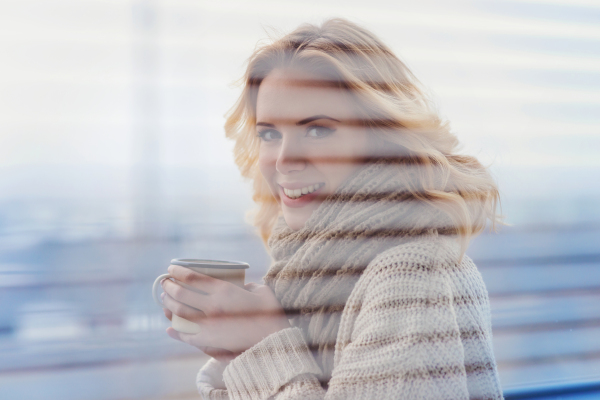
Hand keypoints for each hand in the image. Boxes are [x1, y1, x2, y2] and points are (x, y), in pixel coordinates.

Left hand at [161, 264, 290, 356]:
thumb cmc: (271, 313)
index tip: (171, 268)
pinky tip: (170, 328)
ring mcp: (209, 324)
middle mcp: (213, 305)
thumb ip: (247, 286)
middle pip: (182, 294)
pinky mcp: (210, 341)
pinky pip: (187, 336)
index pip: (193, 278)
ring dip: (169, 304)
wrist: (274, 340)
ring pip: (181, 312)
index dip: (178, 272)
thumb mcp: (260, 291)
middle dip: (169, 286)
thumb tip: (241, 286)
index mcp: (225, 290)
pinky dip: (176, 332)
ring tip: (164, 299)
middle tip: (164, 283)